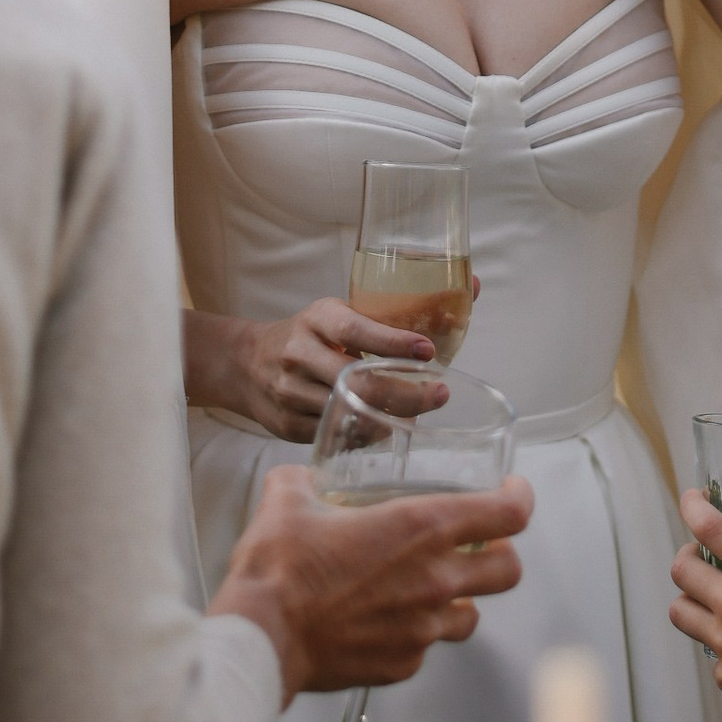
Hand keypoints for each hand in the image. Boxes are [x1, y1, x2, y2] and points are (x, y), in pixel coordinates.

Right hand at [187, 300, 445, 442]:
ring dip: (390, 417)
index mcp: (316, 319)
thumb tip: (475, 286)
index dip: (392, 342)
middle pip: (358, 380)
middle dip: (406, 392)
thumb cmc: (310, 335)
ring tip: (420, 413)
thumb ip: (390, 312)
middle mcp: (299, 353)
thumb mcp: (337, 313)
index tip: (428, 351)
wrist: (246, 363)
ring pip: (349, 411)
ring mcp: (290, 393)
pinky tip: (386, 428)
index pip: (356, 329)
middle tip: (440, 394)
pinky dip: (366, 434)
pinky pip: (336, 434)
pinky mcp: (287, 425)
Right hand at [213, 461, 533, 699]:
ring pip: (471, 615)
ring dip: (460, 599)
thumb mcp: (289, 501)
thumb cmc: (279, 569)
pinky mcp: (403, 664)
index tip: (513, 491)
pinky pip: (426, 647)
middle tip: (482, 544)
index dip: (520, 498)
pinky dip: (416, 633)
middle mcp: (435, 580)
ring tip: (431, 588)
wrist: (262, 636)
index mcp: (421, 528)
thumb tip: (299, 480)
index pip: (508, 513)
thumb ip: (303, 482)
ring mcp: (423, 629)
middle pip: (509, 570)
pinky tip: (387, 621)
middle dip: (502, 554)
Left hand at [667, 493, 721, 721]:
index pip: (710, 528)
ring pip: (680, 611)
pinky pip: (710, 653)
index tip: (693, 499)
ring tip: (710, 600)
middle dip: (688, 556)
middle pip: (681, 569)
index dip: (693, 507)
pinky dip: (721, 646)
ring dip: (691, 600)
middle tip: (703, 557)